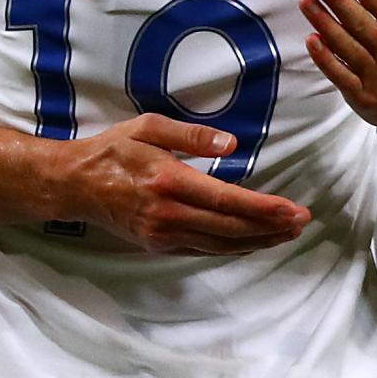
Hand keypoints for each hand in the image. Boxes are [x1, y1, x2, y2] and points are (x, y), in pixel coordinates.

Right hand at [58, 115, 310, 253]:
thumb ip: (192, 137)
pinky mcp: (158, 245)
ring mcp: (162, 234)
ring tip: (286, 234)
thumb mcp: (148, 127)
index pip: (227, 201)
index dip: (263, 209)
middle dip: (270, 228)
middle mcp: (168, 214)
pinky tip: (252, 241)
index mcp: (168, 182)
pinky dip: (233, 247)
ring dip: (257, 241)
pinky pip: (204, 250)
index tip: (293, 210)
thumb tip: (232, 144)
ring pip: (221, 245)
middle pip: (230, 229)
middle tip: (302, 222)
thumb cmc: (112, 150)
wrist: (74, 185)